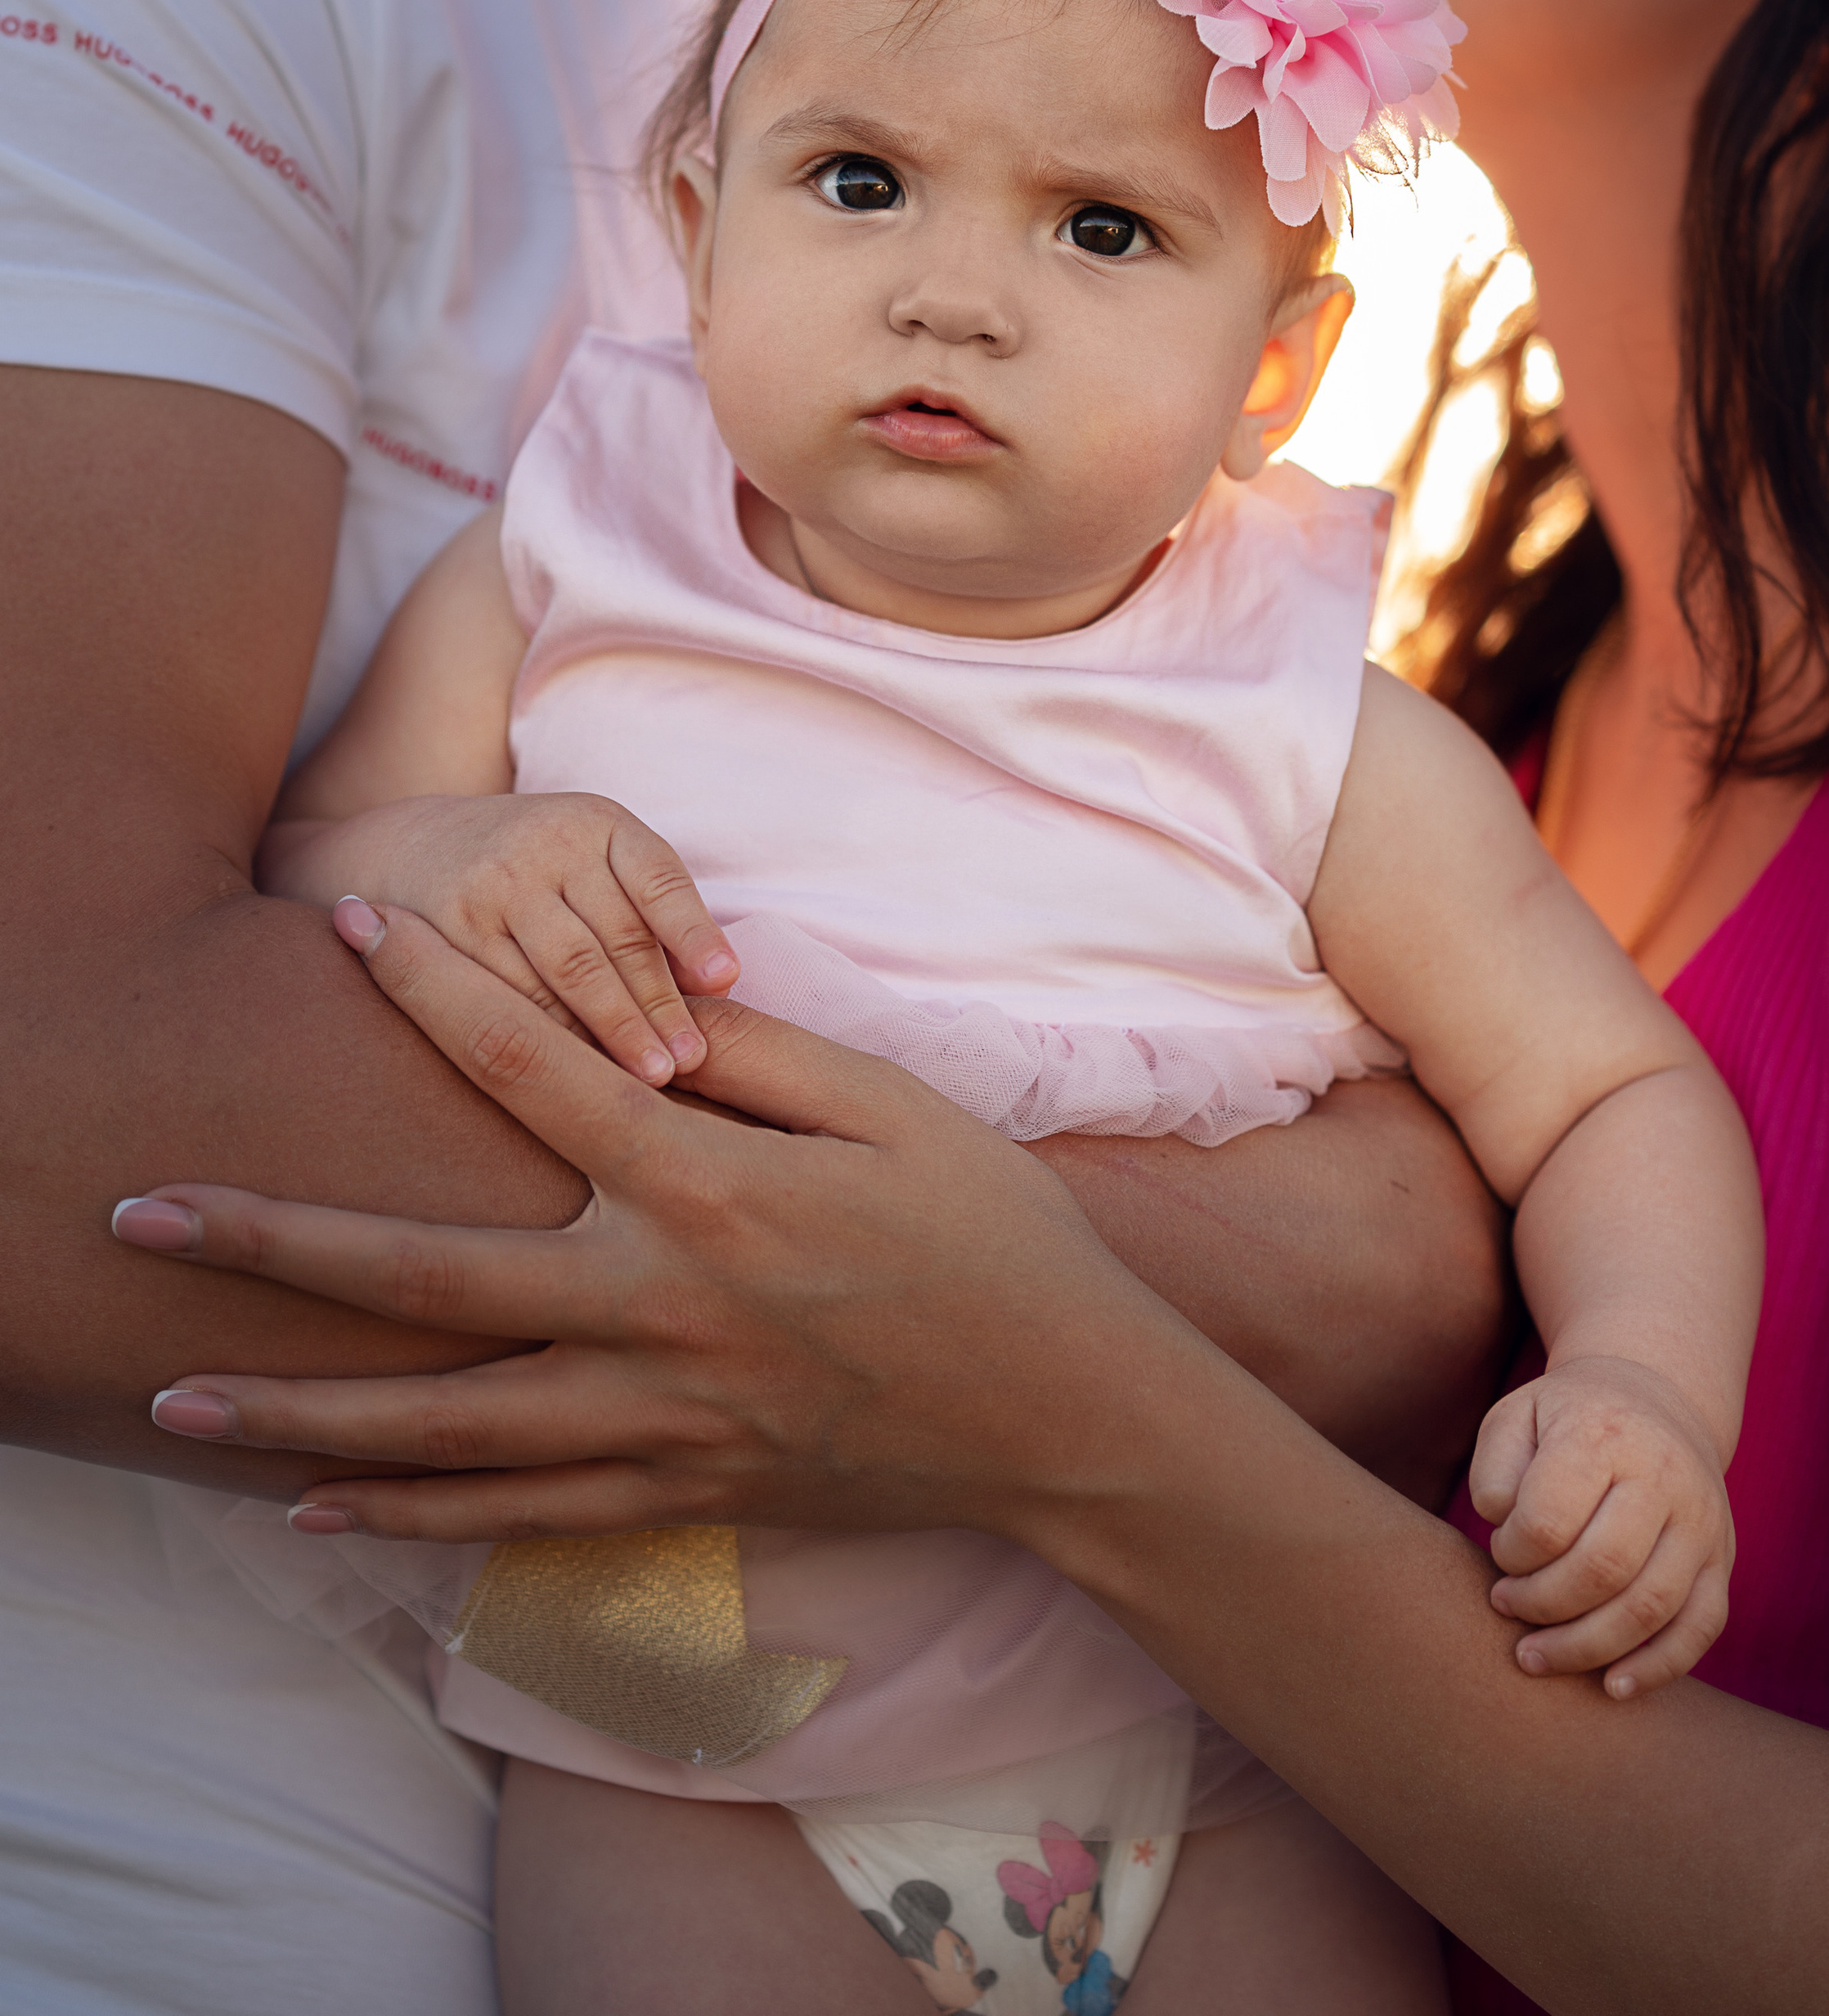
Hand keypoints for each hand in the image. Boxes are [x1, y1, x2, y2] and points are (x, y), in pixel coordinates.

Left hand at [114, 906, 1200, 1541]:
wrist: (1067, 1415)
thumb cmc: (991, 1239)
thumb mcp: (895, 1109)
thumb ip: (757, 1058)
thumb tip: (647, 1000)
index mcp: (712, 1190)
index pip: (537, 1074)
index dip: (438, 991)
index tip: (347, 928)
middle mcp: (660, 1309)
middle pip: (426, 1277)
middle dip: (271, 1245)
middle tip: (143, 1218)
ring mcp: (658, 1417)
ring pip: (440, 1427)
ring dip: (294, 1414)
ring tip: (171, 1403)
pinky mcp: (675, 1489)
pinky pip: (510, 1517)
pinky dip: (406, 1517)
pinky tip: (314, 1508)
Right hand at [264, 794, 738, 1086]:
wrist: (403, 849)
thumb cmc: (532, 870)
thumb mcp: (590, 859)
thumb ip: (647, 908)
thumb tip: (719, 984)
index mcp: (597, 822)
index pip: (658, 876)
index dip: (694, 930)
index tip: (727, 981)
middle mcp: (546, 842)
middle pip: (617, 935)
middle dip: (659, 1003)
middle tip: (694, 1060)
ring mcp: (493, 885)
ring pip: (566, 971)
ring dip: (613, 1031)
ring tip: (654, 1079)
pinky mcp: (445, 928)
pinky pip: (508, 993)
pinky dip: (549, 1037)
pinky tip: (578, 1074)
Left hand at [1467, 1353, 1733, 1697]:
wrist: (1656, 1401)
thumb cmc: (1569, 1419)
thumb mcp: (1516, 1417)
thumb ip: (1495, 1471)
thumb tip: (1504, 1527)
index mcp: (1604, 1434)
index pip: (1551, 1519)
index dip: (1512, 1554)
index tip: (1499, 1552)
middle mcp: (1665, 1476)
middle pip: (1603, 1569)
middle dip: (1542, 1605)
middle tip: (1505, 1606)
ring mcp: (1703, 1521)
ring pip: (1650, 1607)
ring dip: (1585, 1647)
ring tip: (1535, 1655)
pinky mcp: (1723, 1559)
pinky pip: (1702, 1627)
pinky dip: (1659, 1667)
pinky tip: (1612, 1687)